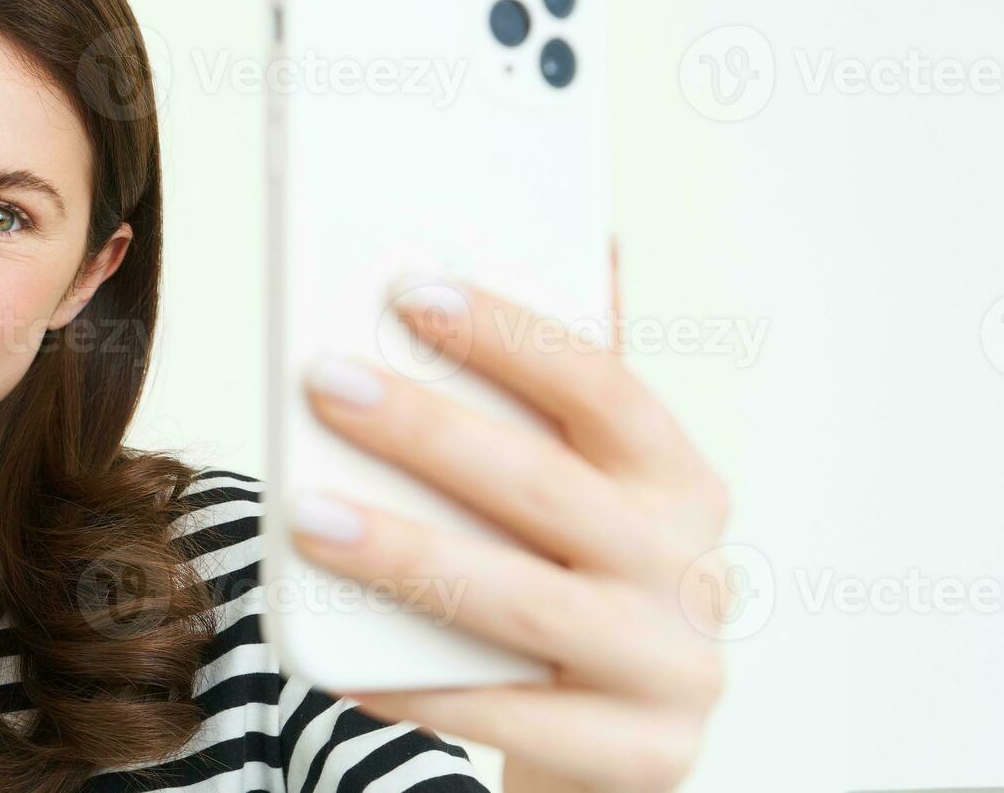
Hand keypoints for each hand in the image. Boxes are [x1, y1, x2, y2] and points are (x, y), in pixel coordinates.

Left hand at [286, 242, 730, 792]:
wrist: (609, 748)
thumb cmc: (561, 592)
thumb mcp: (571, 498)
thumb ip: (538, 406)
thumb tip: (497, 260)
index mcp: (681, 484)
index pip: (606, 388)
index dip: (512, 337)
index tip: (411, 292)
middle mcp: (694, 572)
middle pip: (551, 490)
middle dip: (430, 433)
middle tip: (328, 385)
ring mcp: (676, 669)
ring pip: (525, 606)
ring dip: (407, 557)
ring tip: (309, 519)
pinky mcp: (644, 757)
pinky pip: (510, 716)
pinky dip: (419, 687)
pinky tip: (342, 662)